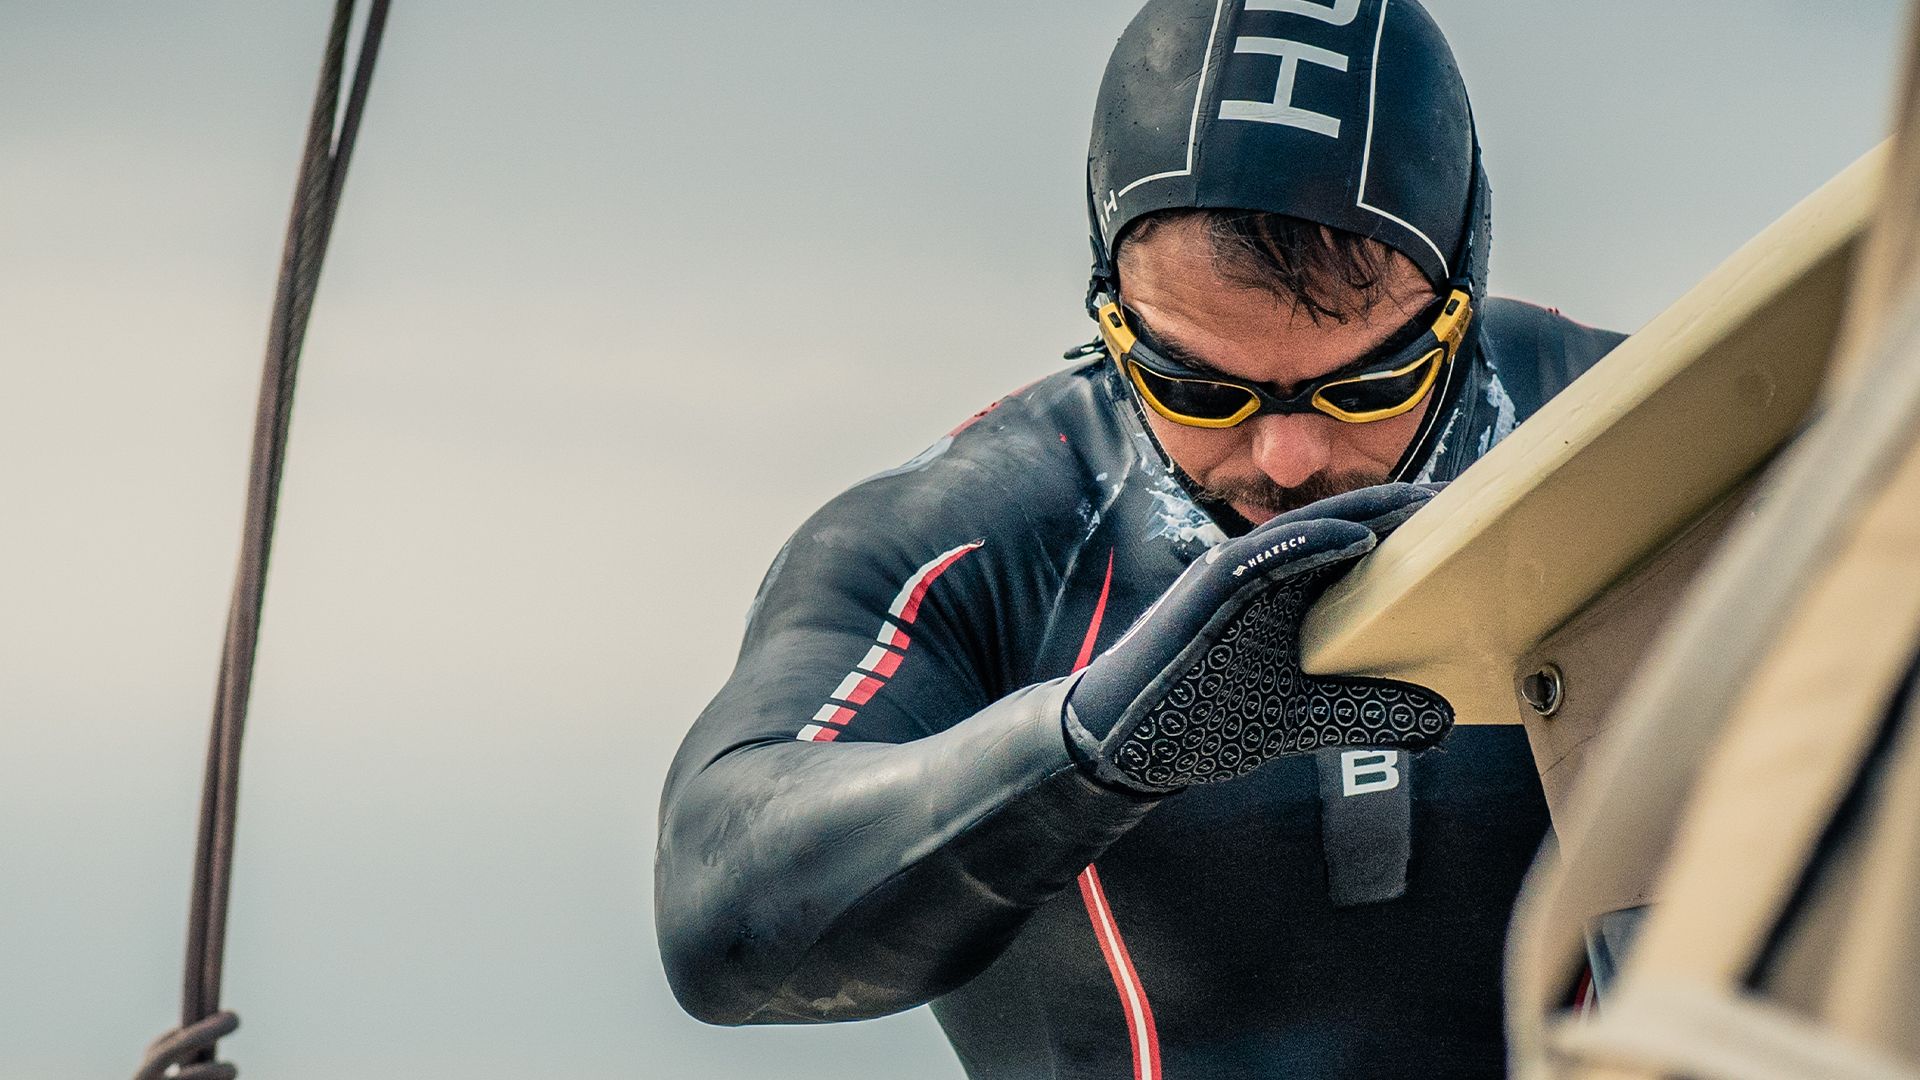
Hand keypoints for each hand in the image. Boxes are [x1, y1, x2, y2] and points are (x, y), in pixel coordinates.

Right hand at [1065, 483, 1452, 792]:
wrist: (1131, 742)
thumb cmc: (1207, 718)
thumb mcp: (1308, 720)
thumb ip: (1370, 713)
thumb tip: (1444, 723)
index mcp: (1290, 594)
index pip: (1357, 550)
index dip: (1410, 531)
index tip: (1471, 524)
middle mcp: (1265, 573)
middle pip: (1342, 527)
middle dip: (1402, 510)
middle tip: (1469, 498)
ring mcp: (1234, 575)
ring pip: (1309, 528)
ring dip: (1368, 511)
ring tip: (1427, 504)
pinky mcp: (1207, 590)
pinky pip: (1264, 556)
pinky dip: (1311, 542)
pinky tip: (1359, 537)